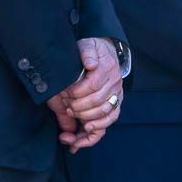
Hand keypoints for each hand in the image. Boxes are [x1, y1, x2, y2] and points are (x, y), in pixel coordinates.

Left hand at [50, 38, 122, 152]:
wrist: (105, 54)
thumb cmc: (92, 51)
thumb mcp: (87, 45)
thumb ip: (87, 52)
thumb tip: (90, 63)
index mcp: (108, 68)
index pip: (92, 85)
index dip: (76, 93)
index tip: (64, 94)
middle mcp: (115, 83)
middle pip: (97, 102)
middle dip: (78, 108)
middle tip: (65, 106)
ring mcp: (116, 96)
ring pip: (104, 115)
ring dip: (85, 121)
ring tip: (71, 120)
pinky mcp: (115, 105)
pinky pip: (109, 122)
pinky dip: (95, 132)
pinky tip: (81, 137)